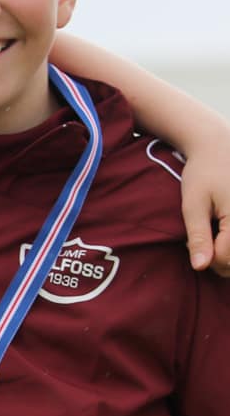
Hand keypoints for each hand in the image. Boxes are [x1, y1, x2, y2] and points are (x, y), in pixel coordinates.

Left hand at [179, 131, 229, 275]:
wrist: (221, 147)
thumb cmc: (204, 172)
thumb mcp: (194, 204)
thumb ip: (198, 236)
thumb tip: (200, 267)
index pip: (225, 259)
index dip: (204, 258)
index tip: (190, 242)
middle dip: (218, 259)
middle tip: (202, 238)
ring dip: (229, 255)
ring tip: (215, 235)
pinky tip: (225, 232)